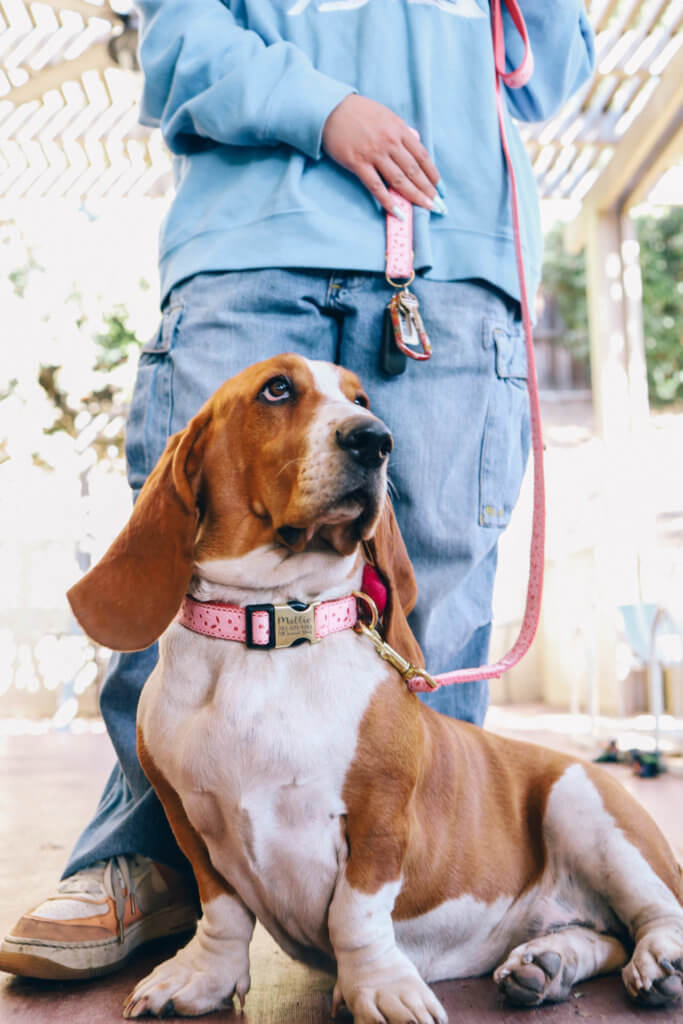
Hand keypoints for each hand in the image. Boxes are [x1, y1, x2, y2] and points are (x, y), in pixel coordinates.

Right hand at [322, 95, 443, 215]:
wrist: (330, 108)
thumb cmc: (358, 112)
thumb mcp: (385, 116)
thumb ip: (399, 132)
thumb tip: (413, 148)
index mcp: (398, 129)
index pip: (421, 155)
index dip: (432, 173)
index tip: (439, 187)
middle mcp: (389, 142)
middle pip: (413, 170)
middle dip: (427, 189)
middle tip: (437, 204)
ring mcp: (374, 154)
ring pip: (399, 180)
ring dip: (414, 196)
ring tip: (425, 208)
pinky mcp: (358, 163)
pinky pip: (376, 186)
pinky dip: (387, 200)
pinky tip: (397, 211)